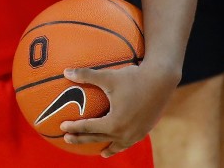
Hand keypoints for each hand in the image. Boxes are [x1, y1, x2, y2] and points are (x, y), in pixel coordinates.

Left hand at [58, 60, 179, 156]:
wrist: (162, 81)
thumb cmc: (133, 78)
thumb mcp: (107, 76)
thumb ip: (85, 75)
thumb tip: (65, 71)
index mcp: (114, 123)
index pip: (88, 127)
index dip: (74, 127)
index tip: (62, 126)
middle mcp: (125, 133)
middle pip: (98, 139)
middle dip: (81, 139)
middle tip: (67, 139)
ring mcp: (136, 134)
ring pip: (116, 144)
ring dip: (104, 147)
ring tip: (99, 152)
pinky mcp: (144, 131)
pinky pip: (129, 142)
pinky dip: (121, 145)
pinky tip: (120, 144)